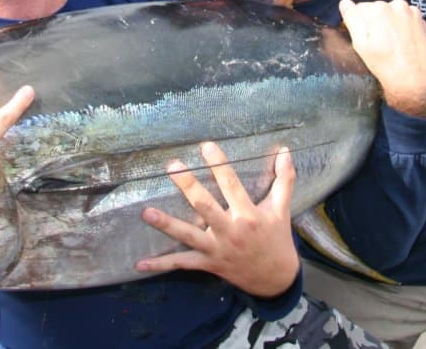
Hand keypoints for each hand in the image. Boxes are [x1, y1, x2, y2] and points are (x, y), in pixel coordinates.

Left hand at [136, 142, 298, 298]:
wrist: (276, 279)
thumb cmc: (276, 238)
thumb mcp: (281, 209)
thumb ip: (284, 179)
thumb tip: (286, 150)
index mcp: (248, 215)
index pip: (232, 185)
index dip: (219, 165)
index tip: (206, 145)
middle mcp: (230, 232)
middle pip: (205, 206)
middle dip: (188, 186)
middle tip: (172, 167)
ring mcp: (217, 249)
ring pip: (189, 235)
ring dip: (167, 224)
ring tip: (146, 212)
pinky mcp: (208, 264)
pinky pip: (182, 264)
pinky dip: (161, 265)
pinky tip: (140, 263)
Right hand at [339, 0, 425, 116]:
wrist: (417, 81)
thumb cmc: (386, 65)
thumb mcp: (361, 44)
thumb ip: (352, 19)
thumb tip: (344, 3)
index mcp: (379, 8)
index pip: (359, 9)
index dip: (359, 25)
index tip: (365, 39)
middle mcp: (397, 5)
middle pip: (376, 10)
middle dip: (374, 23)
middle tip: (378, 45)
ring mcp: (412, 12)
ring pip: (391, 14)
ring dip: (389, 25)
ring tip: (392, 46)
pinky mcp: (422, 21)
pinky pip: (404, 19)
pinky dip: (402, 28)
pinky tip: (403, 44)